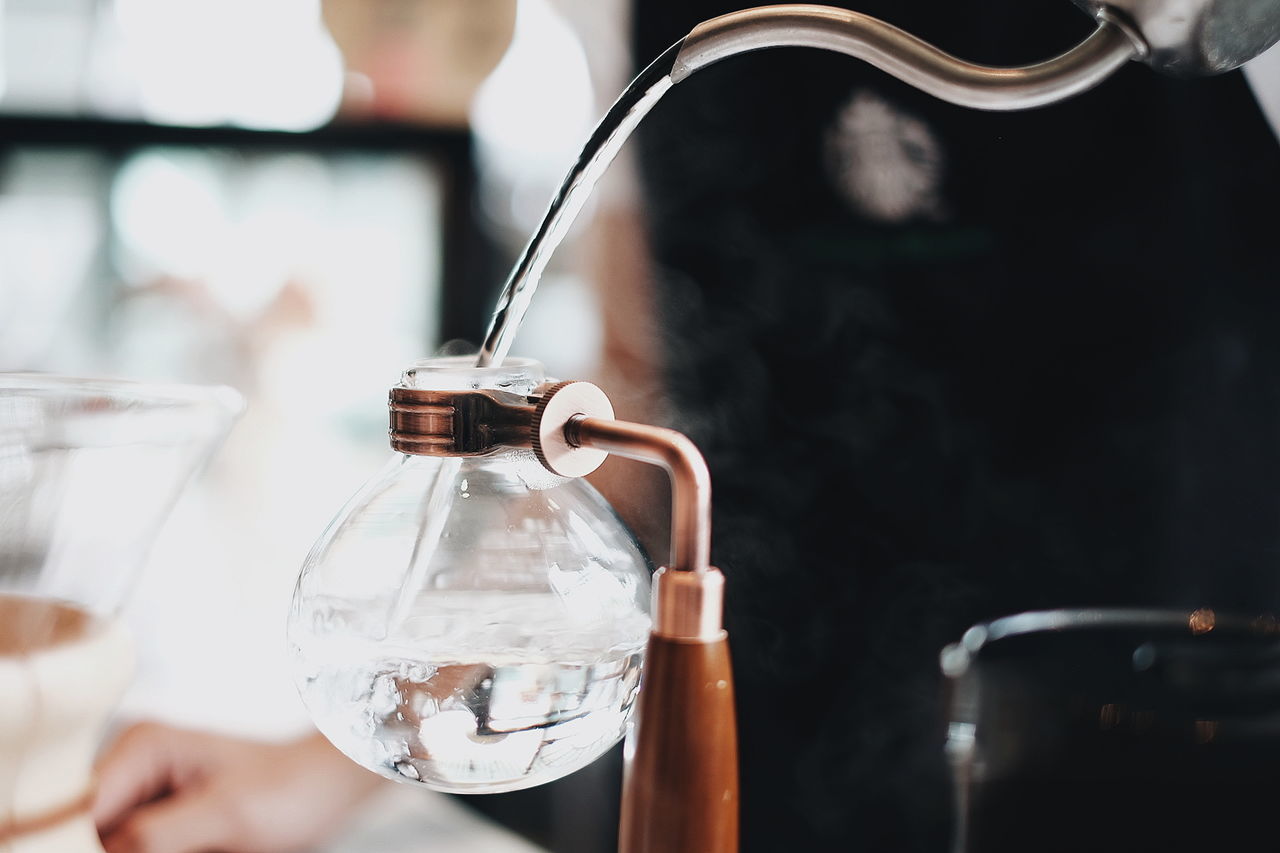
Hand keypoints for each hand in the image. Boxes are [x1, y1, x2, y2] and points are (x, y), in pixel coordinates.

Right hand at [94, 723, 384, 852]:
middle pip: (84, 831)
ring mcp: (140, 795)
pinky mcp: (153, 821)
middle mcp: (130, 767)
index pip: (74, 810)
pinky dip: (147, 852)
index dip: (78, 844)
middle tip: (184, 845)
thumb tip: (100, 849)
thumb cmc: (290, 791)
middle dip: (108, 848)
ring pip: (106, 841)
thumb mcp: (224, 816)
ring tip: (198, 842)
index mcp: (141, 748)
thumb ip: (154, 835)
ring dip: (135, 850)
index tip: (132, 851)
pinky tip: (194, 847)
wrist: (325, 791)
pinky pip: (129, 844)